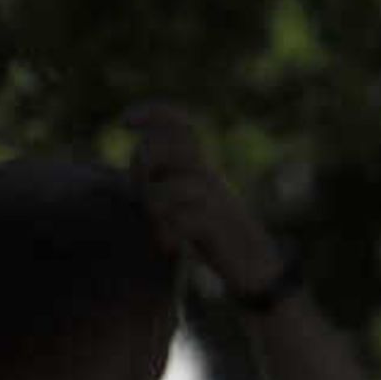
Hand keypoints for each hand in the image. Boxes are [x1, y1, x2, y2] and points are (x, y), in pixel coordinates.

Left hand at [123, 102, 276, 294]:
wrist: (256, 265)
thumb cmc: (215, 234)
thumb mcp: (189, 201)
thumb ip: (166, 182)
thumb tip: (135, 172)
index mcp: (199, 166)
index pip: (179, 125)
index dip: (153, 114)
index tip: (124, 122)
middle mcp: (207, 176)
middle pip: (168, 145)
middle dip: (143, 161)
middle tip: (140, 188)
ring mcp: (215, 201)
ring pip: (172, 185)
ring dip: (154, 205)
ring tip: (158, 226)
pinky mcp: (218, 228)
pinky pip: (186, 219)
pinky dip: (169, 232)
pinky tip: (170, 246)